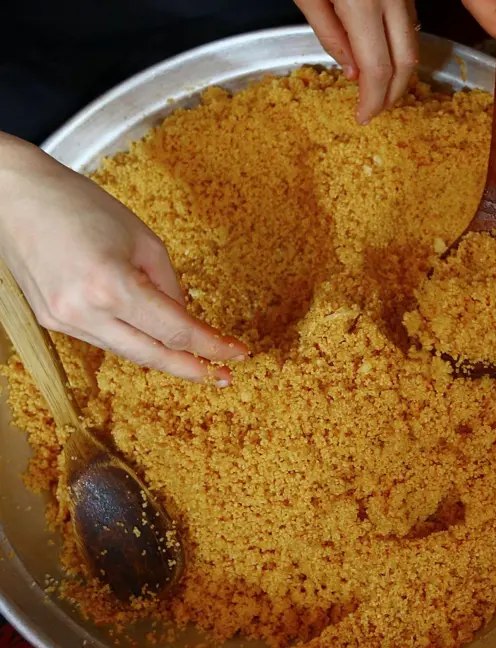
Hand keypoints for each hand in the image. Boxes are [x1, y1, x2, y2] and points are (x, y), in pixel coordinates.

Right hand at [0, 133, 247, 383]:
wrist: (16, 197)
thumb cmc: (82, 205)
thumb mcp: (143, 239)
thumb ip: (169, 285)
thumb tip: (183, 319)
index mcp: (111, 285)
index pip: (175, 330)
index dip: (211, 346)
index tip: (237, 353)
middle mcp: (84, 312)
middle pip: (152, 355)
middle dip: (193, 368)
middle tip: (224, 376)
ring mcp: (64, 322)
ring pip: (129, 352)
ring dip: (165, 358)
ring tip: (196, 362)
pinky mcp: (53, 322)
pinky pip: (106, 340)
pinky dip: (134, 342)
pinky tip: (154, 340)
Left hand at [294, 0, 418, 124]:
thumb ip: (330, 35)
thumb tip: (352, 72)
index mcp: (363, 4)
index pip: (377, 68)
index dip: (373, 99)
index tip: (363, 116)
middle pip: (405, 60)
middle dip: (392, 92)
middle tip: (376, 110)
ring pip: (412, 42)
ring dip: (400, 72)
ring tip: (379, 90)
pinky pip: (410, 24)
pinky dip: (400, 47)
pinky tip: (384, 57)